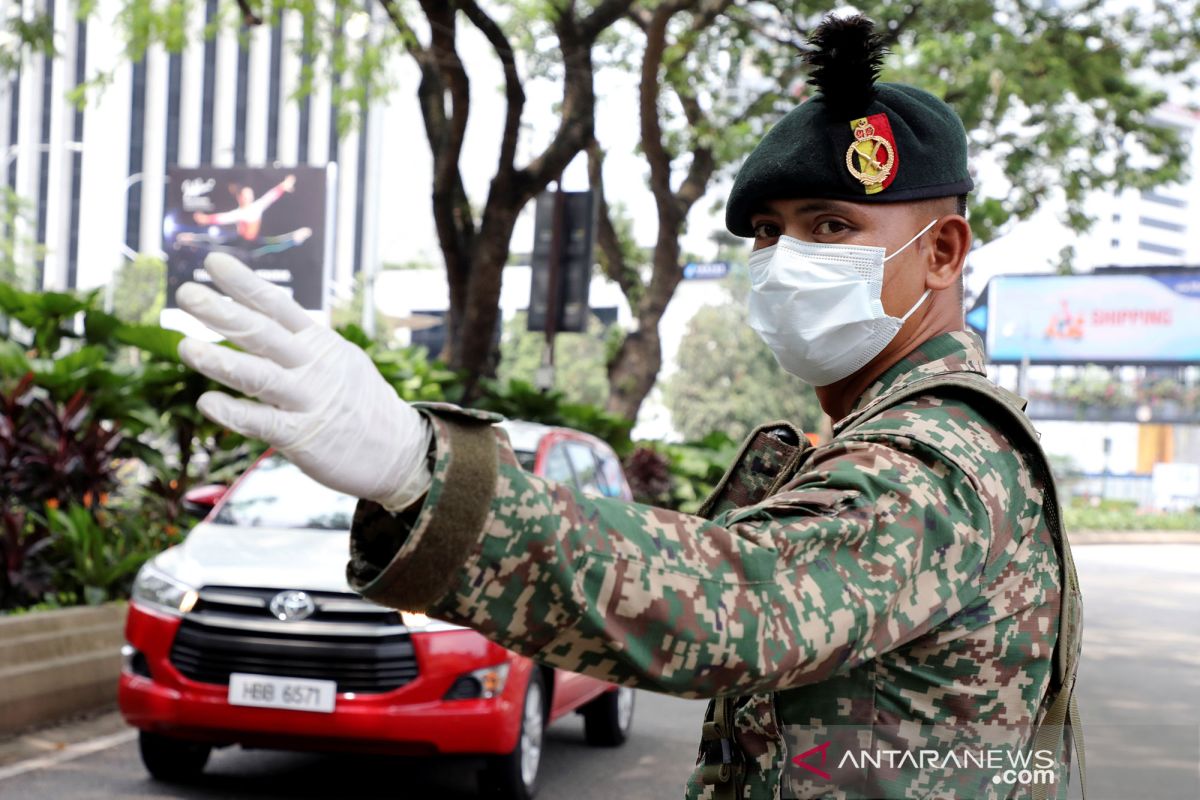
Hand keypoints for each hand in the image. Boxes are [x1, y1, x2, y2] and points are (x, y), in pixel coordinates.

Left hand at [177, 254, 432, 510]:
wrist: (400, 451)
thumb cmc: (361, 404)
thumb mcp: (340, 361)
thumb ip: (302, 343)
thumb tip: (264, 318)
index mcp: (320, 344)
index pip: (278, 306)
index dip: (245, 284)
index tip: (213, 261)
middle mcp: (313, 366)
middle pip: (264, 334)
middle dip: (224, 312)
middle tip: (186, 293)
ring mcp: (309, 401)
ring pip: (259, 376)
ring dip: (220, 361)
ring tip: (185, 346)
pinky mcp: (304, 437)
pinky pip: (263, 423)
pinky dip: (234, 413)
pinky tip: (206, 403)